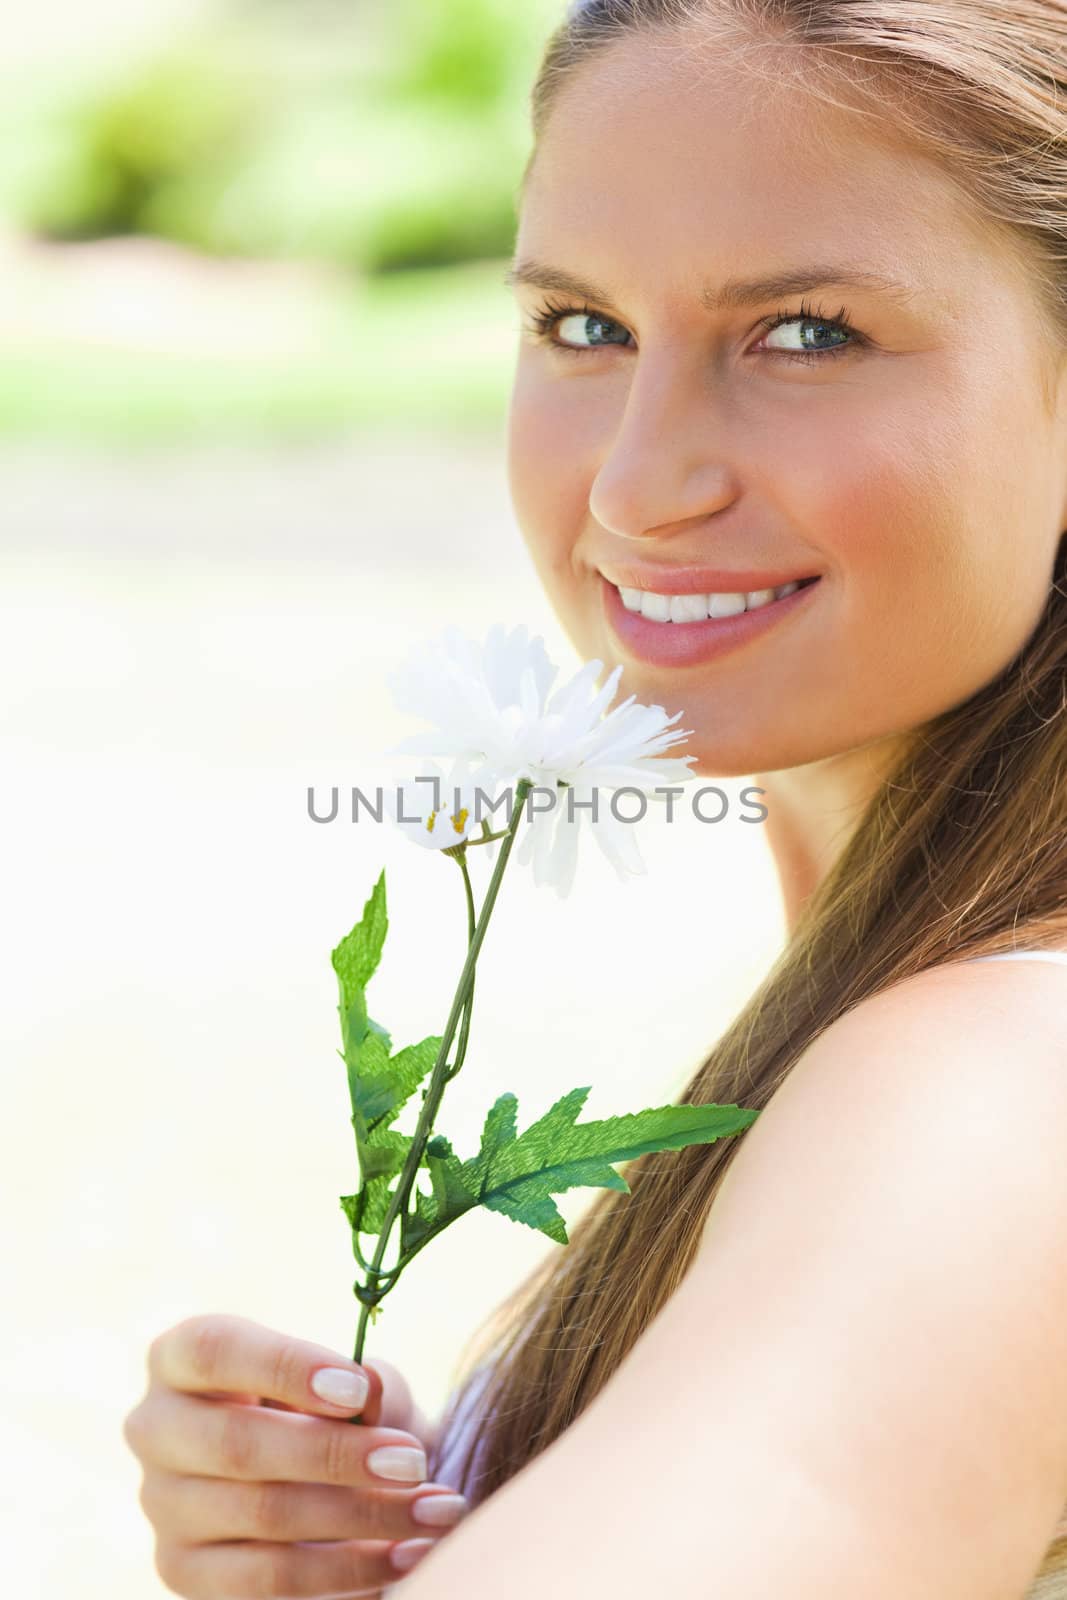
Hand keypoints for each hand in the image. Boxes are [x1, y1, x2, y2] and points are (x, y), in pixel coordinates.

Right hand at [123, 1312, 468, 1596]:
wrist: (317, 1474)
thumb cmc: (330, 1407)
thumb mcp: (351, 1380)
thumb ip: (362, 1381)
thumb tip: (370, 1390)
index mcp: (180, 1355)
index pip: (216, 1350)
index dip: (286, 1367)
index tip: (358, 1390)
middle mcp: (154, 1427)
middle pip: (237, 1442)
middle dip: (336, 1456)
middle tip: (413, 1462)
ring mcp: (161, 1505)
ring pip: (260, 1515)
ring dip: (361, 1517)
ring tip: (435, 1510)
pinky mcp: (182, 1571)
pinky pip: (268, 1582)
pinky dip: (348, 1571)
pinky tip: (409, 1554)